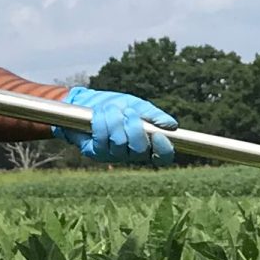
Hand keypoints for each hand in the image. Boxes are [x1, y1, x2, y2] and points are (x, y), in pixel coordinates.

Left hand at [57, 86, 176, 161]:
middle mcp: (133, 153)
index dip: (163, 149)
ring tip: (110, 108)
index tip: (158, 135)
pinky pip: (102, 140)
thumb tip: (171, 125)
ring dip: (115, 120)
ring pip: (119, 142)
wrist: (88, 102)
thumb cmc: (116, 105)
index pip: (163, 156)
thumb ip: (153, 115)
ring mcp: (115, 155)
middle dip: (134, 128)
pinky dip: (101, 123)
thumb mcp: (137, 105)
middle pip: (140, 150)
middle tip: (129, 112)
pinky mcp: (98, 153)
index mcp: (148, 143)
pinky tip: (99, 114)